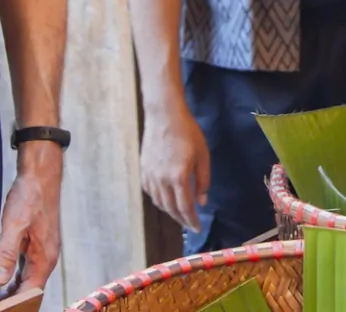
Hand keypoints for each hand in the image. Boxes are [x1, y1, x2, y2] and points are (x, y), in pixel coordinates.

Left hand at [0, 143, 63, 294]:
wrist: (41, 175)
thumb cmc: (30, 198)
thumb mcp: (14, 225)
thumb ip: (6, 253)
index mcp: (44, 258)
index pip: (30, 293)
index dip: (14, 305)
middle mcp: (46, 259)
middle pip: (30, 290)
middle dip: (13, 301)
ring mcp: (43, 252)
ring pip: (28, 280)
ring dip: (13, 291)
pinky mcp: (37, 245)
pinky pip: (27, 269)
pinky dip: (15, 278)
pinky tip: (2, 279)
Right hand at [141, 109, 211, 231]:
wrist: (164, 116)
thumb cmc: (188, 133)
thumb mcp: (203, 155)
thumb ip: (203, 181)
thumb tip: (202, 202)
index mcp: (178, 177)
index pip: (185, 207)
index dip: (191, 221)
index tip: (197, 229)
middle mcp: (161, 180)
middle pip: (170, 208)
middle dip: (181, 220)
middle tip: (190, 226)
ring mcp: (150, 176)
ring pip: (159, 202)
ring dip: (170, 211)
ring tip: (180, 214)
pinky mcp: (143, 170)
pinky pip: (151, 193)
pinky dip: (159, 200)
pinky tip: (166, 199)